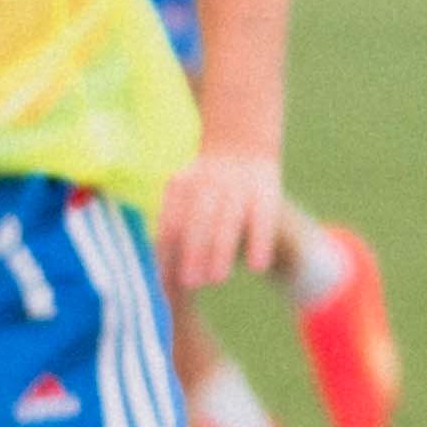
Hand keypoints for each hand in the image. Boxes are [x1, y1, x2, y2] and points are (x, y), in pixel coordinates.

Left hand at [153, 147, 288, 293]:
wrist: (240, 143)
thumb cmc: (205, 186)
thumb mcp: (183, 193)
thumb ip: (173, 227)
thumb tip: (160, 274)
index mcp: (181, 185)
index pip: (171, 222)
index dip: (167, 250)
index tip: (165, 280)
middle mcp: (208, 184)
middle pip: (198, 222)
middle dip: (192, 252)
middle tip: (188, 282)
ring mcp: (238, 187)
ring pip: (229, 222)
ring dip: (221, 251)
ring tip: (216, 280)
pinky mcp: (266, 193)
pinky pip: (263, 220)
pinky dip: (260, 243)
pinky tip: (257, 266)